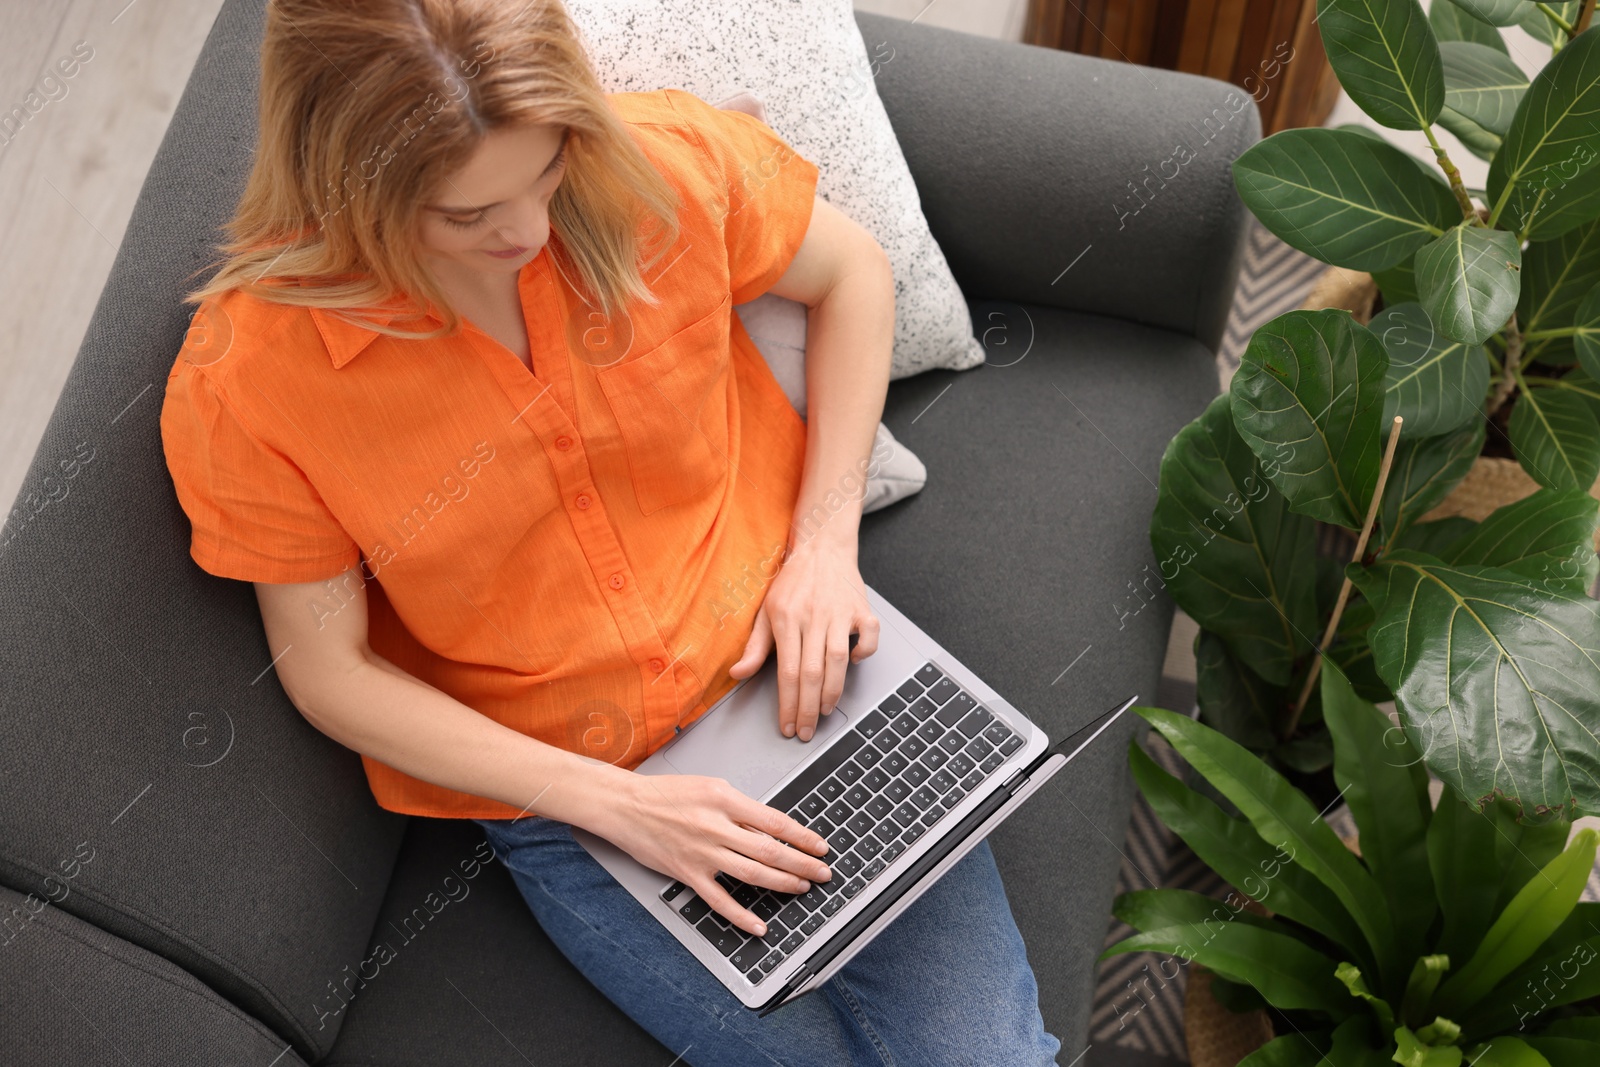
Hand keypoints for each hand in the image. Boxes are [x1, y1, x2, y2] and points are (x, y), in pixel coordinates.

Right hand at [594, 771, 833, 936]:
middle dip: (803, 864)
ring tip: (802, 888)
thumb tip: (771, 829)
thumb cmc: (666, 794)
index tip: (820, 846)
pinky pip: (719, 900)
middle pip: (770, 850)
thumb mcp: (710, 787)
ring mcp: (702, 853)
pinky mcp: (687, 874)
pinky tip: (758, 925)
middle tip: (822, 872)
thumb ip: (740, 808)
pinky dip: (741, 916)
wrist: (625, 806)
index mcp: (725, 799)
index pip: (775, 821)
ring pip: (752, 873)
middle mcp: (716, 826)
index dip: (803, 837)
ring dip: (782, 883)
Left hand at [728, 538, 879, 741]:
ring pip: (839, 660)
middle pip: (812, 673)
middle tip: (807, 731)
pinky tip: (854, 664)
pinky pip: (869, 636)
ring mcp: (839, 612)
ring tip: (825, 710)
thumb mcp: (765, 611)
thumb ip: (755, 647)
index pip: (788, 672)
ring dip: (833, 690)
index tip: (788, 726)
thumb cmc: (792, 582)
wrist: (821, 546)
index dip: (788, 704)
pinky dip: (864, 653)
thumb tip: (737, 674)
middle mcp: (813, 617)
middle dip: (809, 708)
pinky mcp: (861, 608)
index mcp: (786, 619)